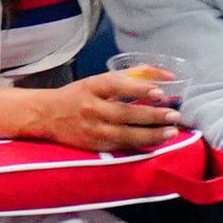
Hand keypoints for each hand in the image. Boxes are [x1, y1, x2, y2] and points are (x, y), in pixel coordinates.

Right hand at [38, 71, 182, 152]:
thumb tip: (168, 75)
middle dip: (152, 116)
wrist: (48, 115)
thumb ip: (133, 76)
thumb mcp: (100, 79)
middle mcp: (92, 108)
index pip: (117, 86)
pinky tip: (156, 142)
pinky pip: (121, 146)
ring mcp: (93, 130)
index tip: (159, 92)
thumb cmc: (80, 94)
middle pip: (125, 113)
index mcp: (93, 86)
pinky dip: (140, 145)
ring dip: (151, 134)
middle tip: (174, 115)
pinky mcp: (95, 147)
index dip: (138, 89)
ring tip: (171, 131)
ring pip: (126, 134)